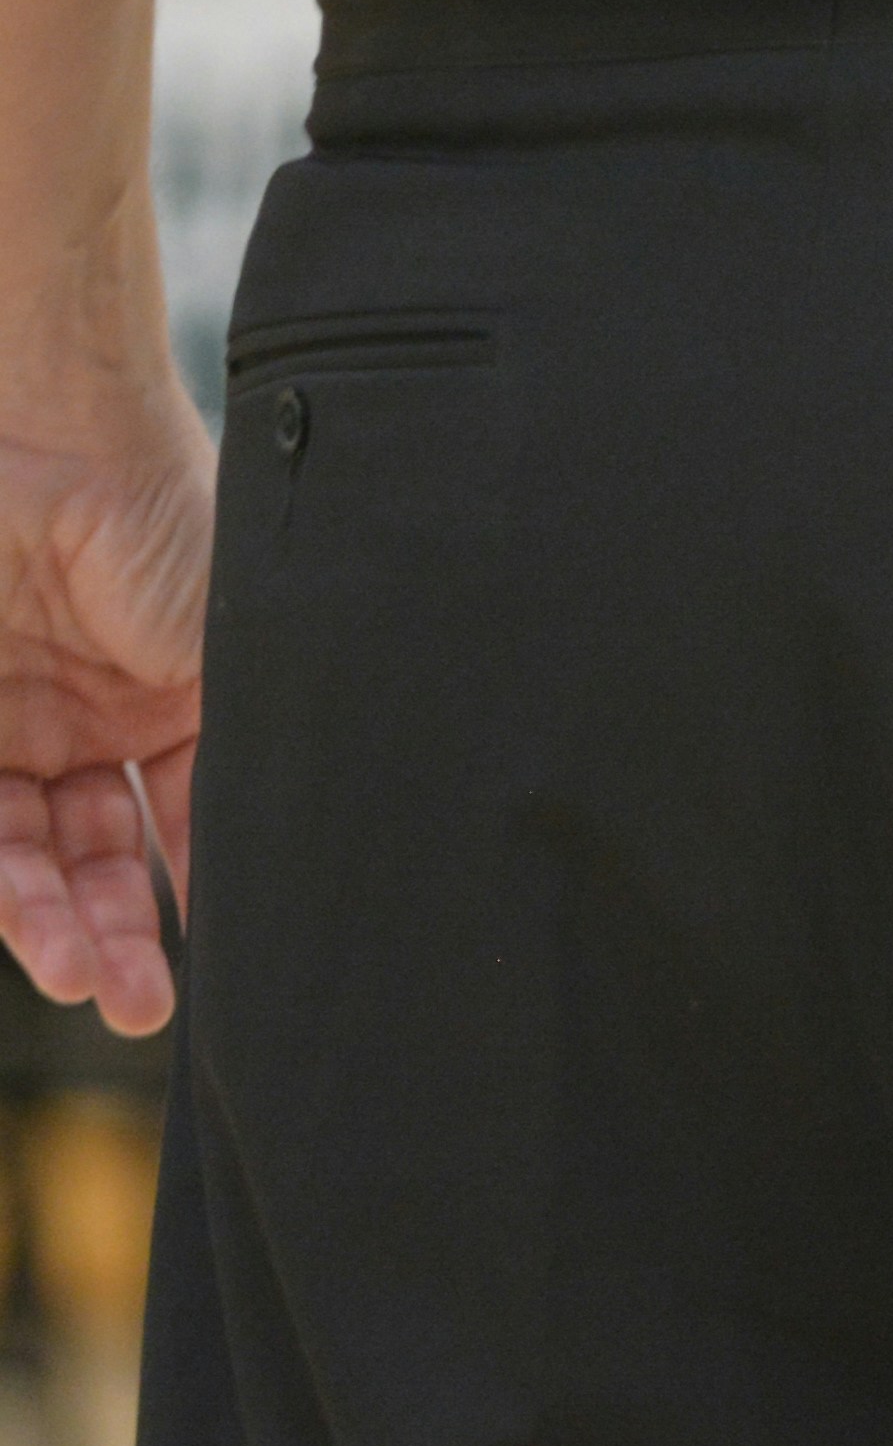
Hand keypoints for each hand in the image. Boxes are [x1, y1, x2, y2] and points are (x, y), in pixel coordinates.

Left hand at [0, 373, 206, 1035]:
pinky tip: (26, 923)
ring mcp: (12, 719)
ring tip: (82, 980)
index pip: (184, 821)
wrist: (52, 440)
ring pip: (25, 854)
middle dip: (114, 934)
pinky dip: (0, 882)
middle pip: (96, 855)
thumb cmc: (168, 519)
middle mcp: (87, 719)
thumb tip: (308, 848)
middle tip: (134, 1005)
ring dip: (50, 924)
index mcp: (173, 698)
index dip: (196, 893)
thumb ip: (245, 746)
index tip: (216, 965)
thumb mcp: (232, 650)